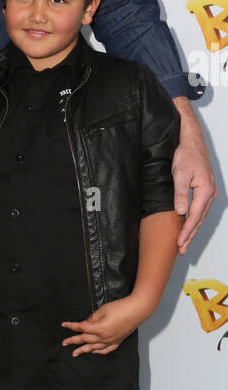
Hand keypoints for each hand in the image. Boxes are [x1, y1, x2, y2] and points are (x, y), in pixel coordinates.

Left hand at [61, 296, 147, 355]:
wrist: (137, 310)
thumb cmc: (121, 307)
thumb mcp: (102, 310)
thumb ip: (92, 319)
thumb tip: (85, 324)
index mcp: (99, 328)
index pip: (81, 328)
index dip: (71, 326)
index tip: (64, 325)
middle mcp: (104, 337)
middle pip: (85, 340)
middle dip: (73, 341)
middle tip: (64, 343)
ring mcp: (112, 340)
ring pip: (94, 348)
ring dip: (84, 350)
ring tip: (75, 353)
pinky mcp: (118, 341)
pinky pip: (106, 350)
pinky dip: (98, 351)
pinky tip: (93, 352)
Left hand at [172, 108, 216, 252]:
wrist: (191, 140)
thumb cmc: (186, 154)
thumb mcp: (180, 174)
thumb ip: (180, 194)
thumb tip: (180, 212)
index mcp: (206, 190)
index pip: (195, 216)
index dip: (186, 231)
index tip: (179, 243)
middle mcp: (210, 193)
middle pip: (199, 219)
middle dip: (190, 235)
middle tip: (182, 249)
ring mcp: (209, 191)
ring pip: (200, 215)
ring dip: (192, 229)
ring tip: (184, 243)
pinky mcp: (205, 189)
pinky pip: (200, 209)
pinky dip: (194, 219)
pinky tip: (188, 226)